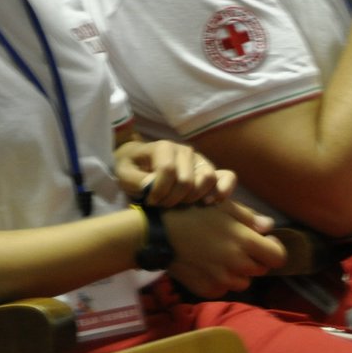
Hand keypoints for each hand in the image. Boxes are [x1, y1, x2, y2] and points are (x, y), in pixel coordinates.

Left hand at [115, 140, 234, 206]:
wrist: (139, 163)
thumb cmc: (132, 168)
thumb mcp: (125, 174)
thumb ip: (136, 181)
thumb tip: (153, 188)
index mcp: (164, 147)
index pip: (168, 171)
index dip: (159, 191)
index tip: (149, 201)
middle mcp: (184, 150)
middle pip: (187, 180)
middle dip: (173, 199)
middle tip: (161, 205)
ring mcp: (199, 160)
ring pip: (207, 179)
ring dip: (192, 198)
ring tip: (179, 204)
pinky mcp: (208, 170)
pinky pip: (227, 176)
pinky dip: (223, 190)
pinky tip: (208, 203)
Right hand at [162, 200, 284, 297]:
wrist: (158, 234)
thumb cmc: (191, 212)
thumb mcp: (222, 206)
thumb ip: (249, 218)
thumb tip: (270, 227)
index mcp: (244, 242)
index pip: (278, 257)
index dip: (274, 249)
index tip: (263, 241)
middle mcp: (237, 265)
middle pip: (261, 270)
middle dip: (254, 258)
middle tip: (236, 245)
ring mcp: (222, 281)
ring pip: (243, 281)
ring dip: (238, 271)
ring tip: (220, 255)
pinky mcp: (208, 290)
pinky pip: (224, 289)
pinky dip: (220, 280)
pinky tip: (207, 265)